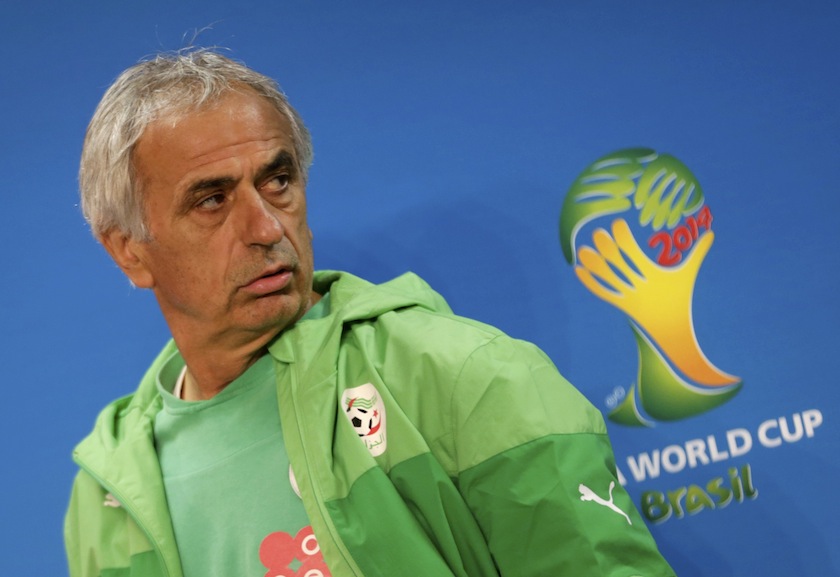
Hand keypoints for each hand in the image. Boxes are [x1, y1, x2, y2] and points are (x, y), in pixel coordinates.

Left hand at [575, 219, 736, 385]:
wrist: (673, 330)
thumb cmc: (680, 297)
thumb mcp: (688, 274)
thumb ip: (698, 253)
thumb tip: (712, 233)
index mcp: (653, 275)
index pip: (635, 254)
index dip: (624, 239)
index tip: (616, 223)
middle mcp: (639, 285)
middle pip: (619, 265)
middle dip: (608, 249)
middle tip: (596, 233)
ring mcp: (628, 297)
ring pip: (608, 279)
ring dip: (594, 266)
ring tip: (582, 250)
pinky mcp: (621, 305)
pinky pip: (602, 292)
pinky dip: (590, 282)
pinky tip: (578, 270)